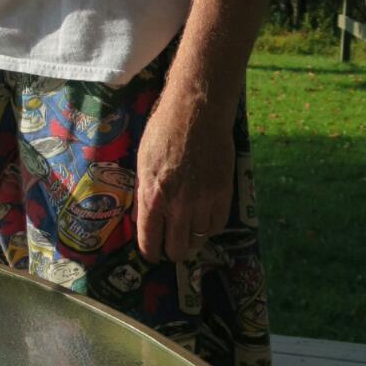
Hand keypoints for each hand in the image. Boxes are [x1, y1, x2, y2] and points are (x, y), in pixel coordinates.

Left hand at [134, 96, 234, 263]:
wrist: (197, 113)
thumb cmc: (163, 131)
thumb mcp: (142, 162)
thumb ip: (144, 193)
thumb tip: (143, 219)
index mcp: (152, 195)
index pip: (150, 241)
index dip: (150, 252)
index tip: (152, 252)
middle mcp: (177, 205)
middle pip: (177, 249)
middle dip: (171, 250)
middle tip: (171, 243)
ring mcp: (202, 202)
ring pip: (198, 241)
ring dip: (191, 240)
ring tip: (187, 231)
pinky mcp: (223, 195)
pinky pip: (217, 227)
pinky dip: (209, 228)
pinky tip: (203, 219)